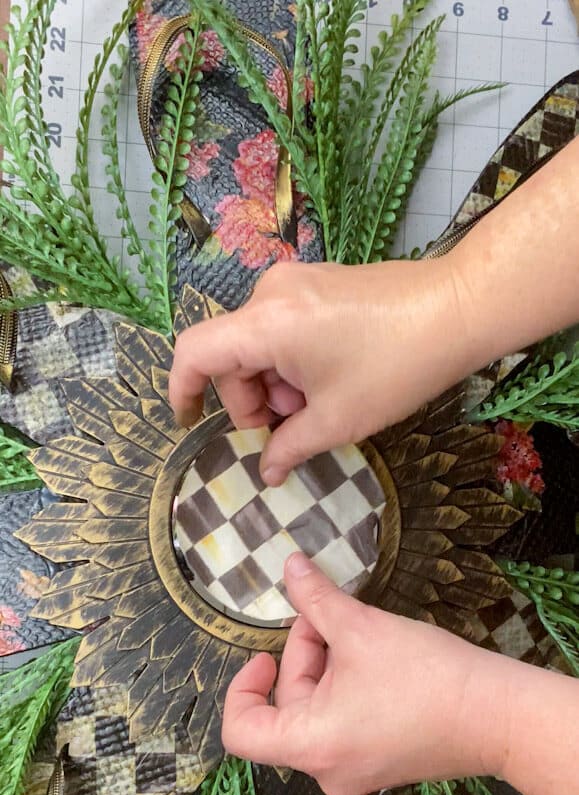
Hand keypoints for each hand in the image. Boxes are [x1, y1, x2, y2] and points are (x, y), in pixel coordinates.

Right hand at [169, 258, 471, 485]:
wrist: (458, 307)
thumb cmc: (396, 366)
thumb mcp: (338, 419)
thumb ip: (290, 447)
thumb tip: (267, 471)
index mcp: (265, 323)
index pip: (194, 353)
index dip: (182, 391)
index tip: (190, 423)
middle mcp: (270, 294)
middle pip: (232, 355)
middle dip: (253, 401)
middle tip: (292, 431)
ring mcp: (296, 283)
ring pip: (260, 345)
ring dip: (277, 385)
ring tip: (322, 407)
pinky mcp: (318, 283)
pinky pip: (284, 329)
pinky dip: (293, 363)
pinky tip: (331, 382)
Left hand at [221, 553, 507, 794]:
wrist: (496, 716)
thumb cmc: (425, 676)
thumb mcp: (361, 629)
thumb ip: (315, 599)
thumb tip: (288, 565)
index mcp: (309, 745)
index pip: (239, 732)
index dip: (242, 686)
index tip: (264, 653)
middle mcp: (325, 769)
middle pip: (286, 708)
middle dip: (302, 655)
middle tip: (329, 615)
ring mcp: (354, 770)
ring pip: (316, 711)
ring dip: (326, 666)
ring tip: (357, 630)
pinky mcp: (379, 763)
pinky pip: (342, 723)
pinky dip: (345, 687)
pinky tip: (373, 655)